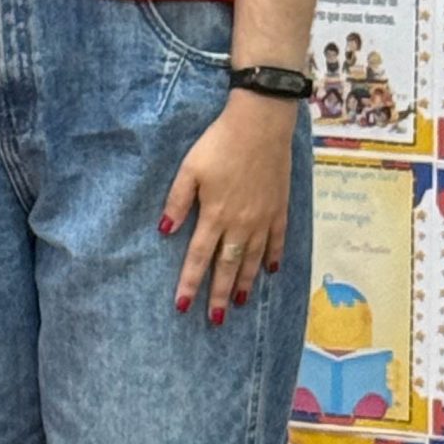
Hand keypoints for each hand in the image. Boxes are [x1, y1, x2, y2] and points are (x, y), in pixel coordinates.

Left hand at [162, 90, 297, 321]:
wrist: (261, 124)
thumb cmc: (219, 144)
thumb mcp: (189, 169)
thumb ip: (177, 202)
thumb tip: (164, 232)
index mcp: (215, 215)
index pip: (198, 258)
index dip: (190, 283)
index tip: (183, 306)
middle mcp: (240, 223)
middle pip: (228, 266)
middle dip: (220, 294)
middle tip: (215, 319)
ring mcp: (263, 218)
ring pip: (253, 259)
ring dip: (246, 282)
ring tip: (241, 303)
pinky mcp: (279, 208)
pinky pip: (277, 240)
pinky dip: (273, 257)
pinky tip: (270, 272)